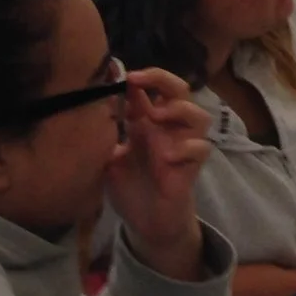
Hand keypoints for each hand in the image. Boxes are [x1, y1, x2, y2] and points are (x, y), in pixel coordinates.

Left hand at [104, 68, 212, 281]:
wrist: (147, 220)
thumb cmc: (130, 186)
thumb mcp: (110, 156)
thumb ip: (108, 133)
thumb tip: (94, 104)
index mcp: (147, 123)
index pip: (149, 90)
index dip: (139, 78)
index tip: (118, 74)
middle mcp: (168, 128)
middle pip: (179, 90)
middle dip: (162, 79)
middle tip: (138, 79)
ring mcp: (183, 145)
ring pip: (199, 115)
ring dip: (179, 110)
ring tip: (156, 116)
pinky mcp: (191, 167)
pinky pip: (201, 148)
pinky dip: (186, 147)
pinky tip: (166, 157)